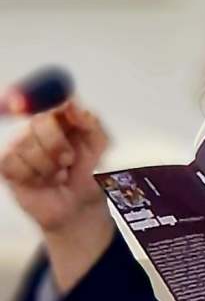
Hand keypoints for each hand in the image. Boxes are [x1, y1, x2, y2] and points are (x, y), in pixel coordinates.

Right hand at [0, 102, 113, 291]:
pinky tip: (41, 181)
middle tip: (68, 161)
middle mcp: (37, 128)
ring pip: (26, 146)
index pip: (46, 97)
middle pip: (38, 122)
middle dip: (57, 145)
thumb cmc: (87, 173)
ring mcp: (20, 145)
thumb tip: (71, 104)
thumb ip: (91, 123)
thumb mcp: (100, 147)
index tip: (31, 100)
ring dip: (48, 167)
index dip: (36, 96)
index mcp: (60, 117)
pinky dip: (32, 177)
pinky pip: (12, 163)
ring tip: (58, 175)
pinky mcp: (8, 165)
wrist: (79, 205)